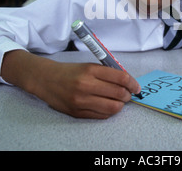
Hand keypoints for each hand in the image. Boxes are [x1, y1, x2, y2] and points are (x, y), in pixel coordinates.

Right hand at [1, 50, 140, 118]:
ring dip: (120, 105)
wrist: (46, 79)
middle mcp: (86, 85)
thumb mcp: (89, 66)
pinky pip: (102, 116)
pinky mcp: (77, 113)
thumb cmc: (70, 71)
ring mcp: (81, 101)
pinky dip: (109, 112)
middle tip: (128, 94)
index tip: (136, 86)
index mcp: (90, 70)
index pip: (121, 78)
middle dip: (128, 95)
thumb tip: (128, 83)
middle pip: (119, 94)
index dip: (133, 83)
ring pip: (112, 107)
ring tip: (119, 101)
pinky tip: (107, 106)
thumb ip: (107, 73)